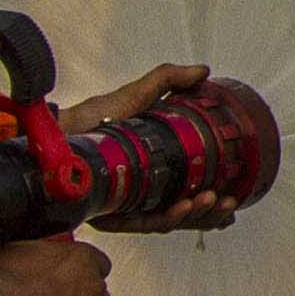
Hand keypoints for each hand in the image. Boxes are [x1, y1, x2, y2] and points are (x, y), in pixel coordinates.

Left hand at [65, 63, 238, 230]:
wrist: (60, 133)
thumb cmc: (93, 119)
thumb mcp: (135, 96)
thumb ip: (168, 80)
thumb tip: (203, 71)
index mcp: (155, 176)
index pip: (190, 195)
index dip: (213, 202)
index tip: (233, 200)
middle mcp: (143, 195)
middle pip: (185, 214)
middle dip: (210, 213)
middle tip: (227, 203)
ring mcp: (128, 207)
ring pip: (169, 222)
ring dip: (195, 215)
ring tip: (210, 201)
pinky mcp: (111, 215)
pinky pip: (144, 224)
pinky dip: (167, 217)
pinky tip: (183, 207)